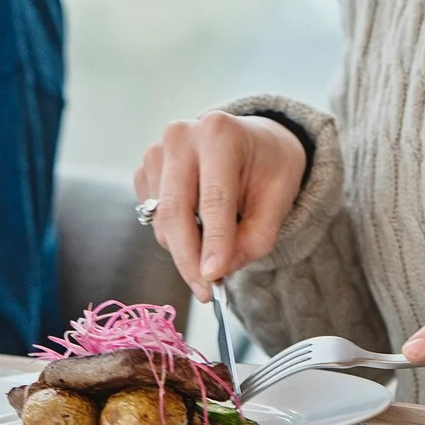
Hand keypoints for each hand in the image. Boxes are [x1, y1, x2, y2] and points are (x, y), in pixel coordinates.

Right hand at [133, 110, 306, 300]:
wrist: (252, 141)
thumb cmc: (268, 166)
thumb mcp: (280, 198)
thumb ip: (255, 238)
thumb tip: (217, 271)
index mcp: (220, 133)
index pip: (214, 198)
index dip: (214, 242)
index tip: (214, 278)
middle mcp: (181, 136)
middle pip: (176, 212)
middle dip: (190, 259)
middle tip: (206, 290)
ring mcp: (156, 151)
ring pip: (162, 221)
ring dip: (185, 249)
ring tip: (214, 251)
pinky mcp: (144, 170)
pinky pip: (153, 218)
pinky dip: (175, 235)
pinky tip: (198, 224)